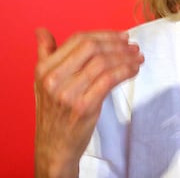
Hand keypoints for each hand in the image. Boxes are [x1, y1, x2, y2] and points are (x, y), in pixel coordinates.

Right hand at [34, 28, 143, 177]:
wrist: (54, 148)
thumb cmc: (53, 113)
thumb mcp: (43, 82)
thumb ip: (46, 54)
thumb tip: (41, 31)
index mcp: (44, 69)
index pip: (78, 39)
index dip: (104, 35)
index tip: (122, 36)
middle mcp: (53, 79)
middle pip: (92, 47)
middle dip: (117, 44)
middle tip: (133, 46)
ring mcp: (68, 93)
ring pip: (104, 62)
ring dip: (126, 57)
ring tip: (138, 57)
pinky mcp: (84, 106)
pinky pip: (110, 79)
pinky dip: (126, 71)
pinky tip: (134, 70)